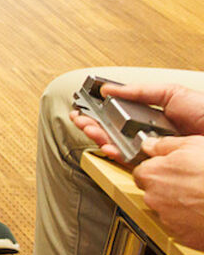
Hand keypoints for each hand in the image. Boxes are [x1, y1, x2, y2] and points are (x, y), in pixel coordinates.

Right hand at [70, 83, 203, 160]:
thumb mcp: (173, 93)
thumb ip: (140, 90)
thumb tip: (109, 88)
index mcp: (152, 116)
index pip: (119, 113)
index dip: (99, 110)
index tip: (85, 106)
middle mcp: (149, 134)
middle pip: (113, 130)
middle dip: (93, 123)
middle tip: (81, 119)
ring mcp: (152, 150)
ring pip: (117, 146)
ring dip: (99, 136)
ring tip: (89, 128)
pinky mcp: (156, 165)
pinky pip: (130, 162)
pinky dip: (115, 153)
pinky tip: (107, 145)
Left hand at [134, 135, 203, 247]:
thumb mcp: (192, 145)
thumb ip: (164, 144)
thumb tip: (150, 144)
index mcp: (151, 174)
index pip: (142, 171)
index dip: (157, 168)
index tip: (169, 168)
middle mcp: (154, 198)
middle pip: (153, 191)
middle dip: (167, 186)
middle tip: (190, 181)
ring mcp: (167, 218)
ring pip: (167, 208)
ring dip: (178, 203)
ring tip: (199, 195)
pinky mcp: (181, 234)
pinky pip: (180, 225)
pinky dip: (189, 219)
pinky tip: (202, 209)